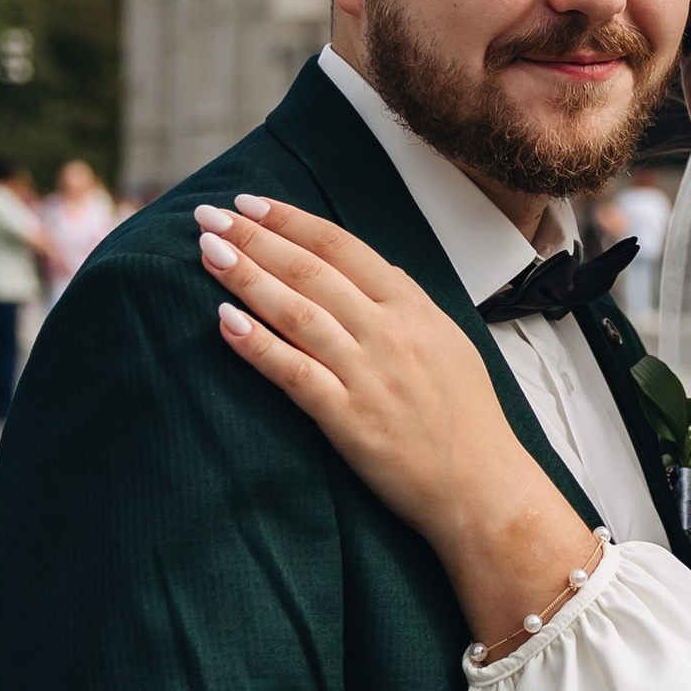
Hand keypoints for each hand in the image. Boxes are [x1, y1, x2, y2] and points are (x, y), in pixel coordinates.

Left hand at [197, 197, 595, 642]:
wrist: (483, 487)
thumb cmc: (466, 419)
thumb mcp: (448, 341)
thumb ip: (407, 304)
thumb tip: (374, 270)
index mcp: (414, 307)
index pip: (341, 247)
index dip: (290, 221)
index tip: (249, 203)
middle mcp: (389, 332)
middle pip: (310, 271)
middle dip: (255, 238)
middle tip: (209, 217)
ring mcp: (368, 374)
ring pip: (296, 312)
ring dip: (247, 278)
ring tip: (208, 253)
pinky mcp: (349, 419)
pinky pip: (294, 373)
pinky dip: (257, 345)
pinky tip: (224, 321)